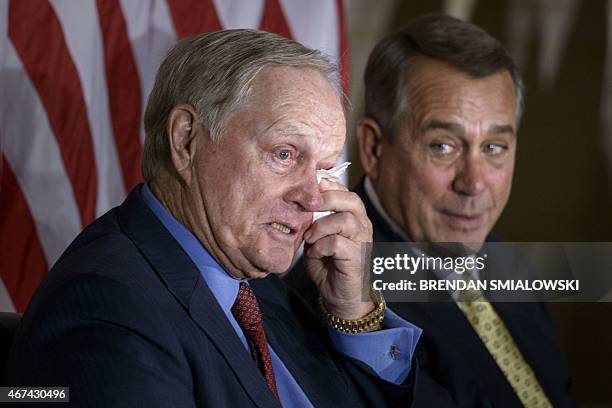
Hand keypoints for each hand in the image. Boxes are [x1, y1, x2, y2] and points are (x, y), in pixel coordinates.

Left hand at [303, 178, 373, 319]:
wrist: (339, 296)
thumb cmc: (327, 265)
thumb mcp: (316, 236)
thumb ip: (313, 218)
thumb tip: (300, 200)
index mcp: (353, 216)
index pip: (345, 191)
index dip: (327, 187)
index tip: (307, 190)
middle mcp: (362, 225)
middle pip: (350, 199)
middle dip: (326, 199)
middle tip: (307, 208)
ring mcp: (362, 240)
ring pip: (345, 219)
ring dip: (321, 227)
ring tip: (309, 239)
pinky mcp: (357, 257)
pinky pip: (337, 243)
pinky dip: (321, 246)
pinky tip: (314, 254)